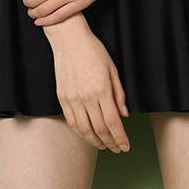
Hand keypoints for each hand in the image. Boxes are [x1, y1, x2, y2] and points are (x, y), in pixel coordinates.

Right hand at [49, 18, 130, 152]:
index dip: (120, 138)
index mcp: (101, 89)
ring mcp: (72, 98)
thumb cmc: (93, 50)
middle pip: (100, 129)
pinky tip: (88, 135)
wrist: (69, 39)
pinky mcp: (62, 97)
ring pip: (84, 130)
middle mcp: (86, 96)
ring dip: (95, 142)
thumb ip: (119, 94)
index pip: (113, 122)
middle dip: (111, 143)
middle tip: (117, 149)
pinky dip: (80, 133)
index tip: (126, 146)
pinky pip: (71, 122)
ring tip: (104, 146)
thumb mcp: (113, 69)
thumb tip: (124, 115)